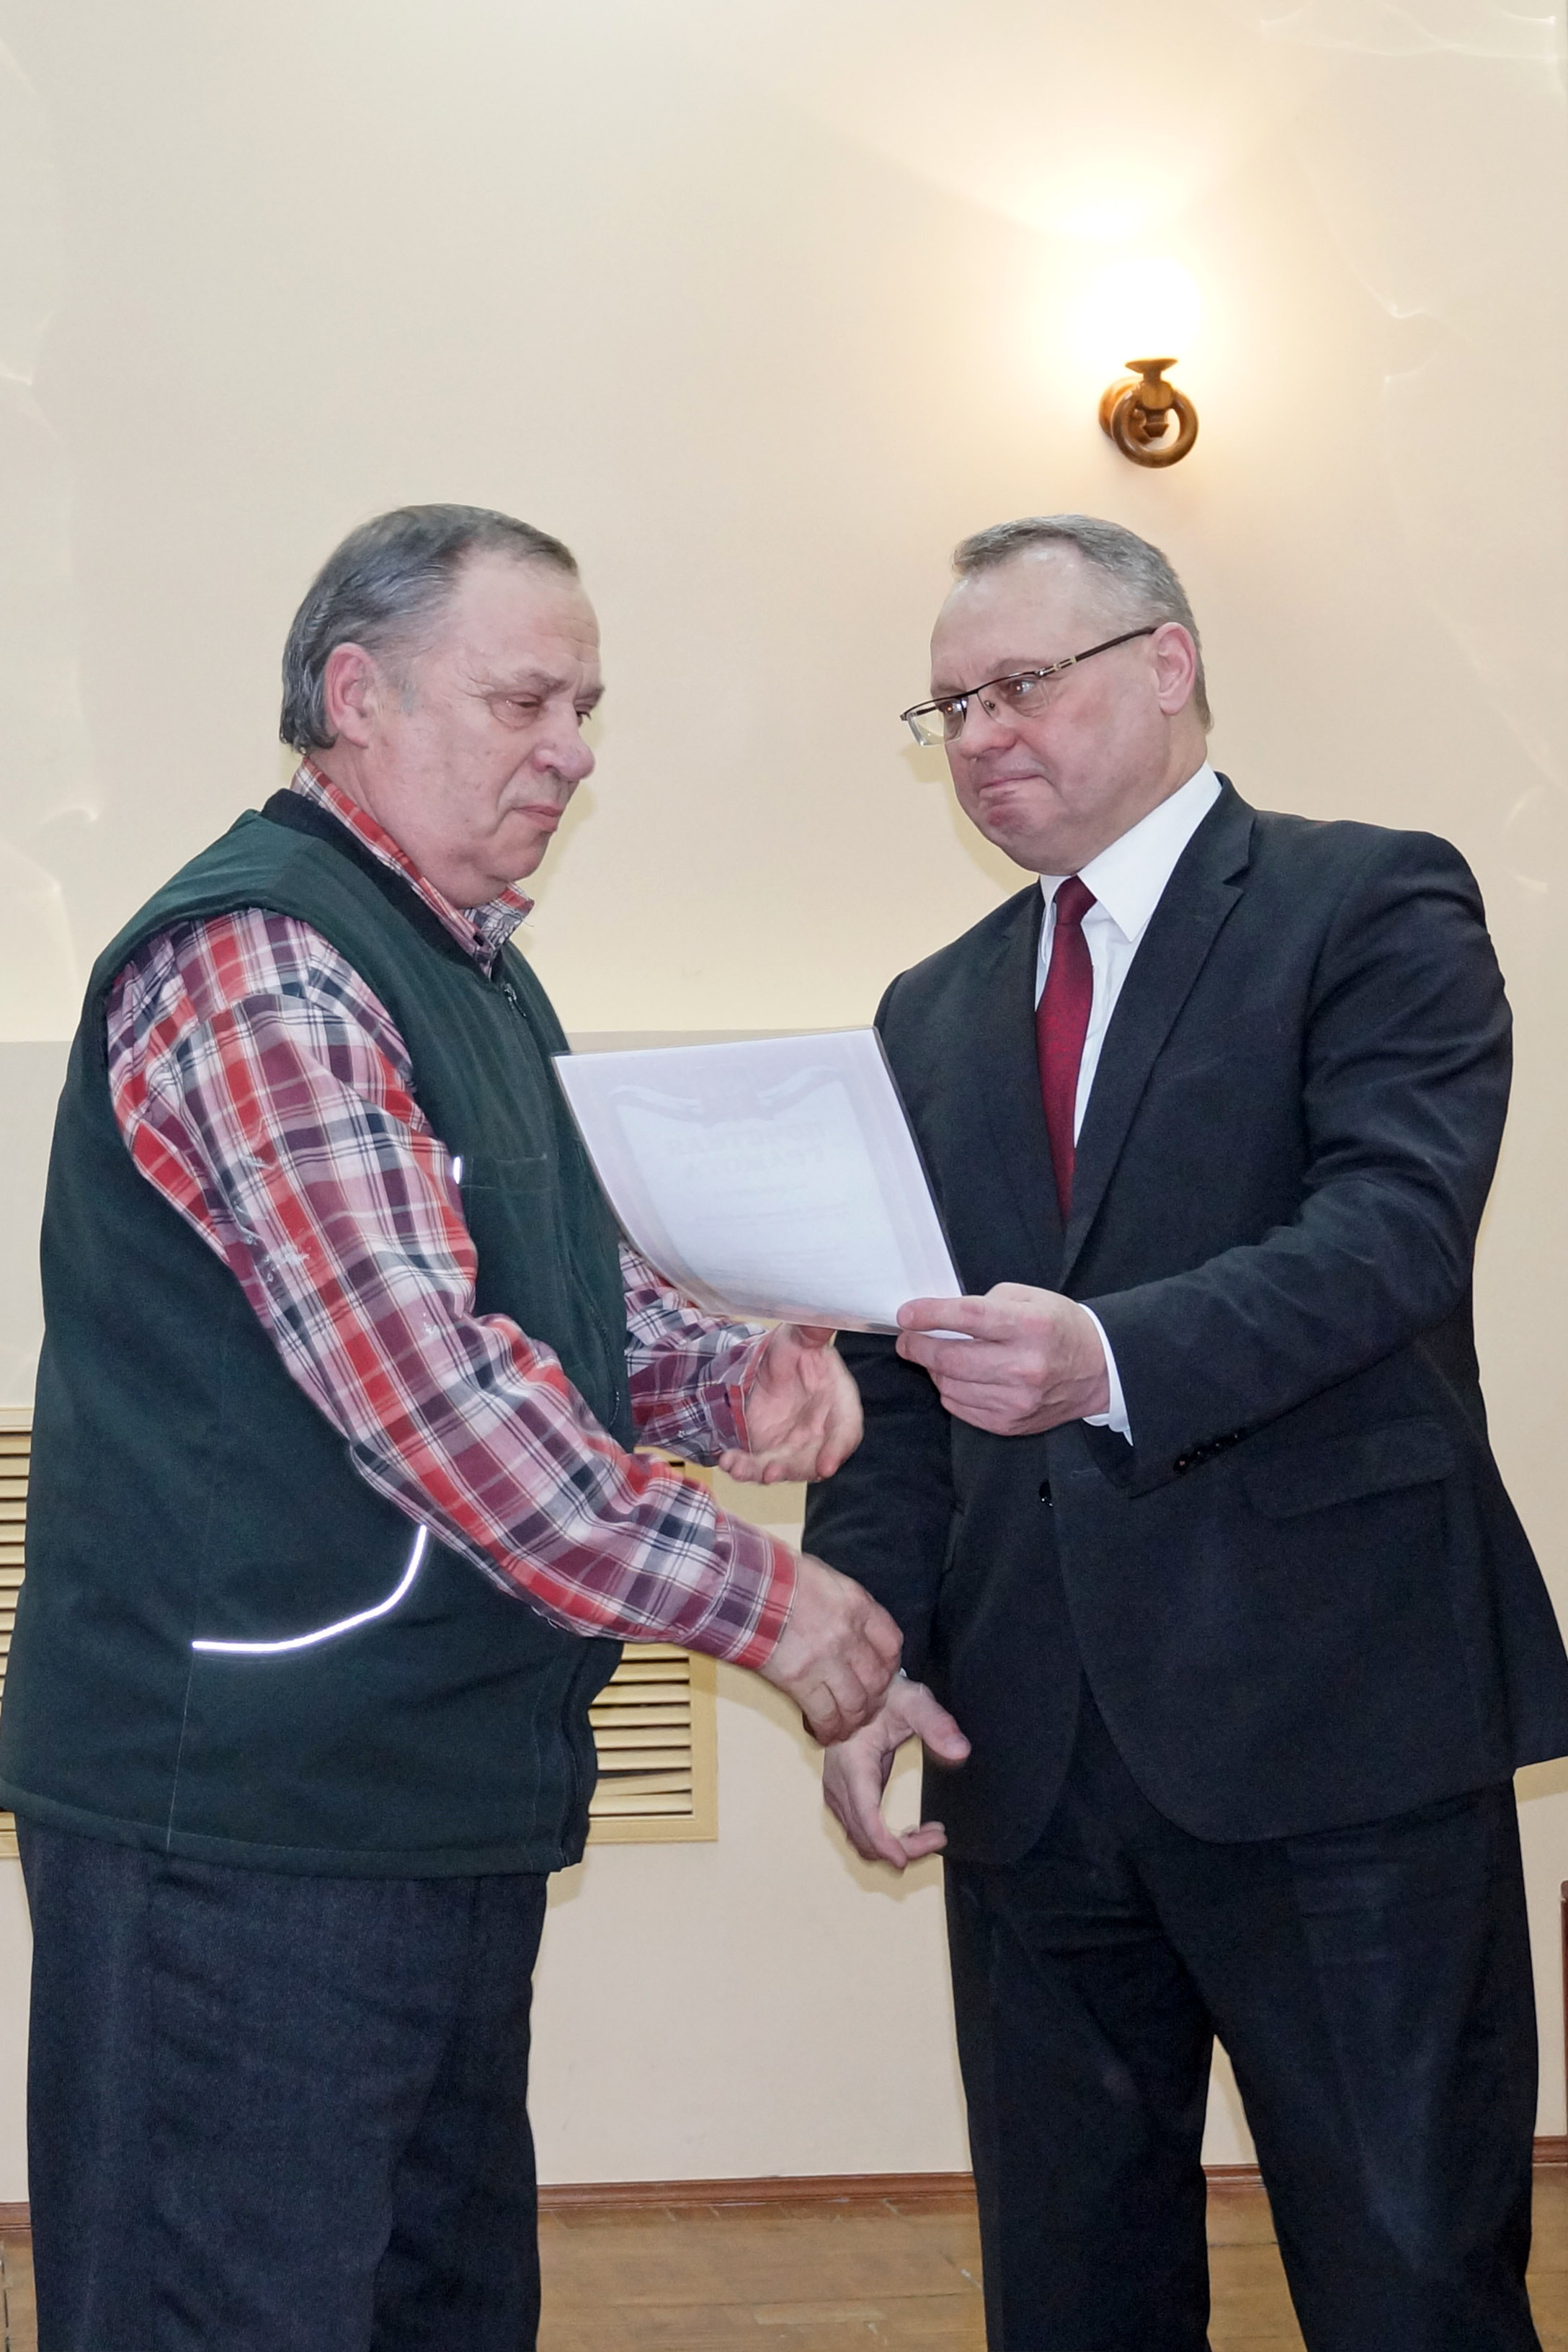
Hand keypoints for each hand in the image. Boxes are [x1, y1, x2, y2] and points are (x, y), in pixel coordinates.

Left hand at [718, 1325, 862, 1485]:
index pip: (846, 1430)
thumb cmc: (792, 1351)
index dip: (838, 1449)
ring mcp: (796, 1446)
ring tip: (739, 1469)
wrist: (764, 1366)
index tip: (826, 1466)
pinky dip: (742, 1467)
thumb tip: (823, 1316)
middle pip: (813, 1459)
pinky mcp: (770, 1453)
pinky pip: (757, 1466)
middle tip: (771, 1473)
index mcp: (838, 1400)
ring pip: (783, 1467)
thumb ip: (812, 1331)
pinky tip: (727, 1462)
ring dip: (762, 1472)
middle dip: (792, 1469)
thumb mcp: (799, 1336)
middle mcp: (821, 1430)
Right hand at [758, 1552, 901, 1744]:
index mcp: (857, 1606)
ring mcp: (826, 1660)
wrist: (746, 1587)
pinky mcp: (800, 1681)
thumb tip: (854, 1627)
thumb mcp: (826, 1580)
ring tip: (846, 1726)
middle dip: (875, 1699)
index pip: (892, 1644)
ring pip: (856, 1704)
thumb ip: (846, 1606)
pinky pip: (825, 1715)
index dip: (890, 1665)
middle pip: (877, 1680)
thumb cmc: (780, 1578)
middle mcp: (848, 1635)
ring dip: (854, 1720)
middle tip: (866, 1707)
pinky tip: (824, 1733)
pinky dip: (828, 1730)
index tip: (881, 1673)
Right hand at [824, 1679, 970, 1868]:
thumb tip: (961, 1752)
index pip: (865, 1816)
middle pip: (864, 1836)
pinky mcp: (842, 1797)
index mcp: (852, 1763)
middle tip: (939, 1836)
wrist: (857, 1690)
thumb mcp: (914, 1702)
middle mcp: (837, 1783)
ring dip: (895, 1847)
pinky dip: (884, 1840)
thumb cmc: (886, 1696)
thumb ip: (937, 1724)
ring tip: (931, 1834)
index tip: (915, 1855)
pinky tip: (911, 1831)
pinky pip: (860, 1831)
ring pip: (860, 1840)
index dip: (886, 1843)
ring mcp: (835, 1792)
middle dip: (903, 1848)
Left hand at [895, 1283, 1108, 1435]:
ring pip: (952, 1387)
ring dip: (934, 1370)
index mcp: (1031, 1327)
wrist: (1097, 1370)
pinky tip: (956, 1377)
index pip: (969, 1318)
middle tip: (907, 1339)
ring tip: (935, 1356)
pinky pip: (961, 1408)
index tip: (906, 1315)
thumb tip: (939, 1318)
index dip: (930, 1315)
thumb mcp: (1029, 1298)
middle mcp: (1025, 1366)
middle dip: (918, 1347)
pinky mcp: (1011, 1424)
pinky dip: (950, 1391)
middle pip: (953, 1359)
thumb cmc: (1058, 1327)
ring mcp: (1018, 1400)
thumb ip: (984, 1304)